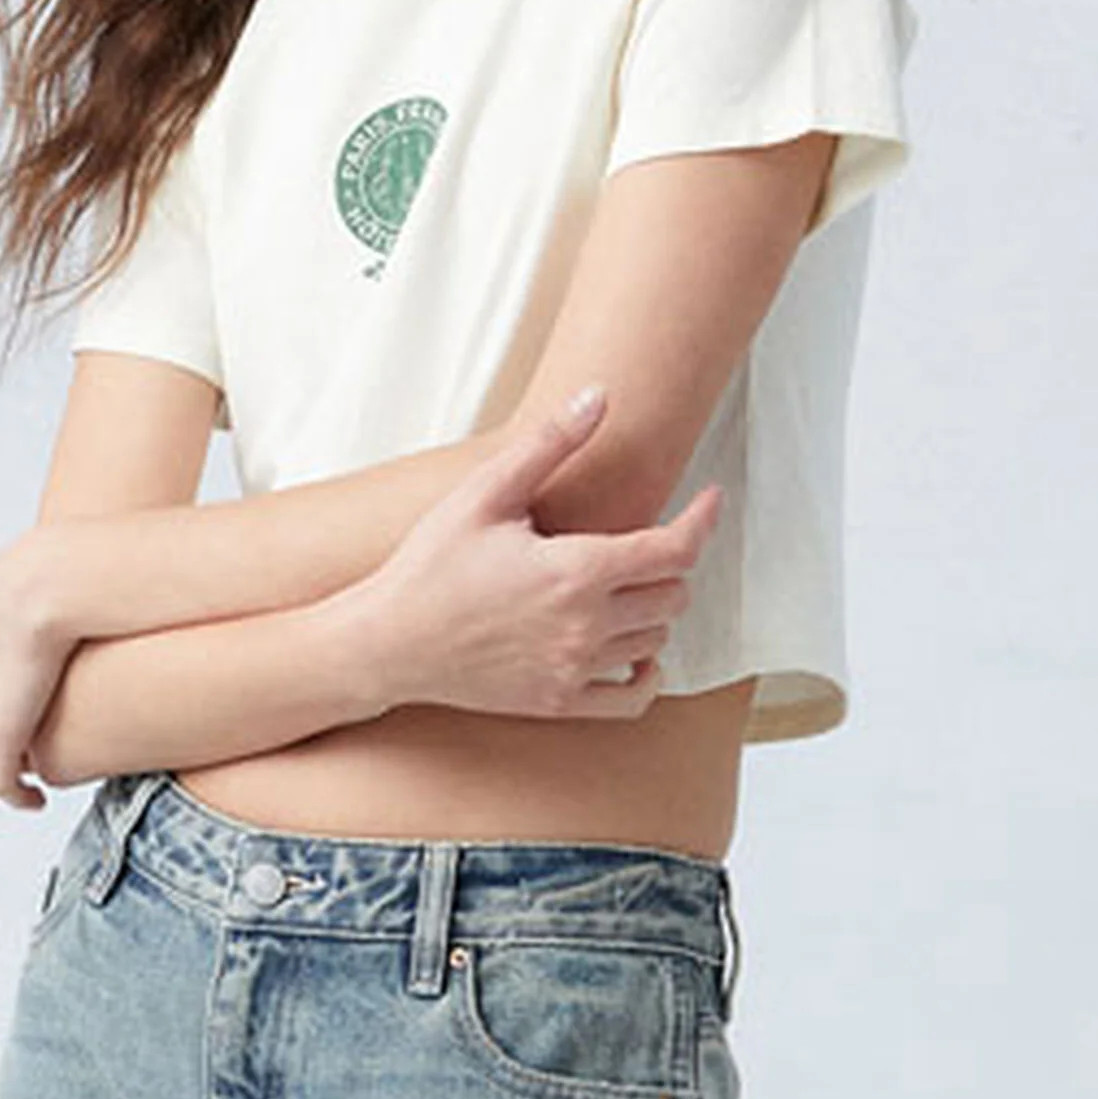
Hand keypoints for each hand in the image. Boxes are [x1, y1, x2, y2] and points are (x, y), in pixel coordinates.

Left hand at [0, 526, 75, 808]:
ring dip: (11, 758)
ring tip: (38, 774)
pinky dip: (14, 793)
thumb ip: (87, 566)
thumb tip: (119, 560)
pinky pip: (0, 777)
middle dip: (3, 722)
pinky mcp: (1, 732)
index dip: (9, 681)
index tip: (35, 692)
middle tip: (35, 739)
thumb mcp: (76, 554)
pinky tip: (36, 803)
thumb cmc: (79, 560)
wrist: (57, 579)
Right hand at [345, 388, 718, 722]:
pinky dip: (646, 675)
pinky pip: (632, 699)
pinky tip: (633, 652)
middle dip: (670, 563)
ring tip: (623, 586)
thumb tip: (599, 396)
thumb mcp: (484, 493)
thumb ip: (549, 444)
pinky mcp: (559, 702)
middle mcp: (584, 625)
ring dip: (653, 611)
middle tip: (645, 541)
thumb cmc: (430, 565)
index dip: (702, 519)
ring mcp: (574, 669)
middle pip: (673, 594)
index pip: (674, 549)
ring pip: (656, 641)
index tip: (709, 499)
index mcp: (575, 570)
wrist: (388, 642)